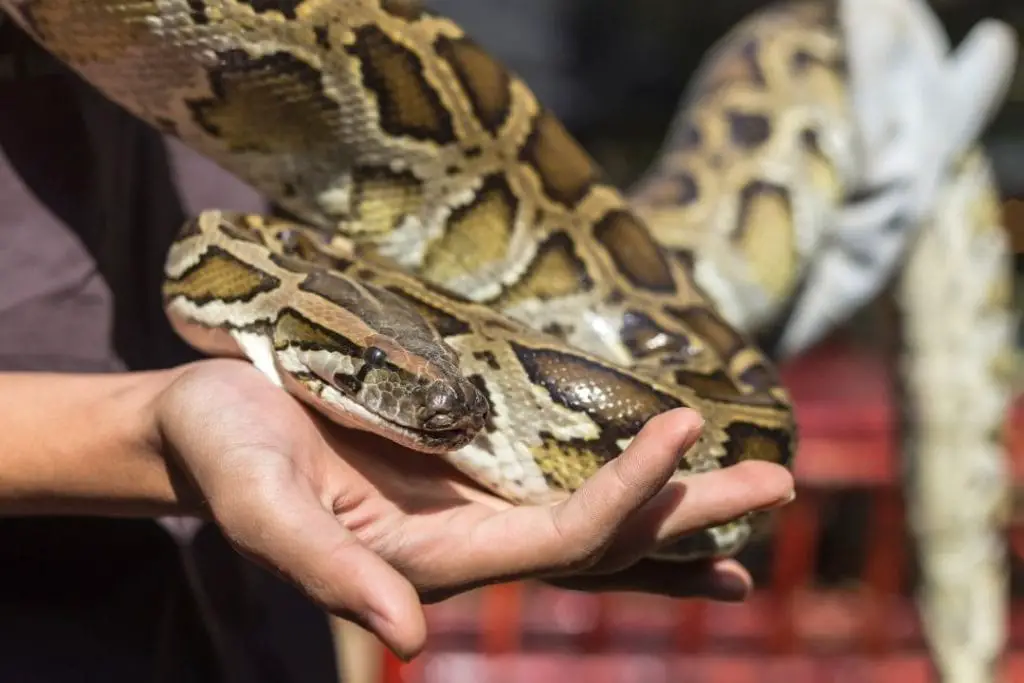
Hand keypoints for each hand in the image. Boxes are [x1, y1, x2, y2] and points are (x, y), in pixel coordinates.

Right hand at [156, 359, 793, 658]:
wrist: (210, 425)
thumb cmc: (226, 454)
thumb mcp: (265, 511)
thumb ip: (330, 573)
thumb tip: (412, 642)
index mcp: (432, 556)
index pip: (560, 539)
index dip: (627, 497)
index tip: (683, 433)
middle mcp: (470, 538)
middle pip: (605, 538)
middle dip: (691, 516)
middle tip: (780, 482)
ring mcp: (474, 503)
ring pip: (597, 517)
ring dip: (678, 511)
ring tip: (760, 496)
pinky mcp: (466, 466)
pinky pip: (562, 483)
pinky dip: (623, 489)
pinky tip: (667, 481)